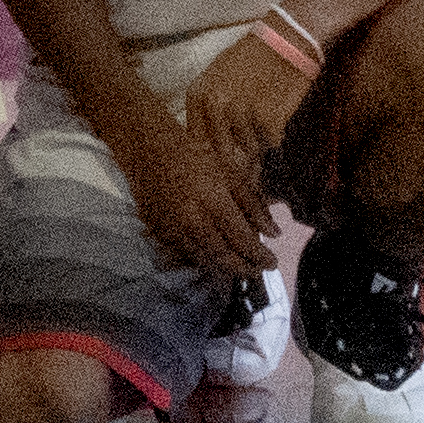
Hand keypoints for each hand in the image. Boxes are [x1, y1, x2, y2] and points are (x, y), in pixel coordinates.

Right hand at [109, 91, 277, 281]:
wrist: (149, 151)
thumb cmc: (194, 157)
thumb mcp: (230, 174)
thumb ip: (253, 205)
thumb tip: (274, 233)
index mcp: (213, 202)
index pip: (242, 239)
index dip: (259, 255)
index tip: (272, 261)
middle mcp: (193, 221)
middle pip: (224, 257)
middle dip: (245, 268)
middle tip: (259, 271)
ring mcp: (174, 231)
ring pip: (205, 260)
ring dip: (226, 268)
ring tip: (242, 267)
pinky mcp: (161, 234)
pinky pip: (188, 253)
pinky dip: (205, 259)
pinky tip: (216, 258)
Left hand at [175, 24, 318, 179]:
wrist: (287, 40)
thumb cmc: (253, 55)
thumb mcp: (218, 73)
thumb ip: (208, 103)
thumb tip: (206, 137)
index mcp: (199, 94)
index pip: (197, 139)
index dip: (212, 149)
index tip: (226, 150)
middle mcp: (215, 105)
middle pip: (222, 149)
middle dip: (236, 154)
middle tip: (249, 150)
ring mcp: (240, 112)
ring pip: (248, 147)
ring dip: (258, 143)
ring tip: (266, 122)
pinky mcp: (266, 118)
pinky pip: (270, 143)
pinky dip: (276, 136)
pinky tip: (278, 118)